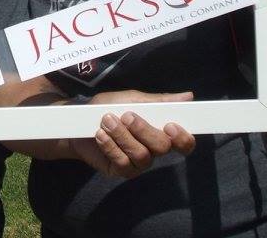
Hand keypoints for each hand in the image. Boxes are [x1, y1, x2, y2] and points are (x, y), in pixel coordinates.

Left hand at [71, 90, 195, 177]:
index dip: (182, 137)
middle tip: (127, 116)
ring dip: (123, 136)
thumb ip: (158, 101)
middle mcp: (152, 150)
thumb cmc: (108, 107)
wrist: (77, 119)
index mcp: (160, 132)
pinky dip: (110, 146)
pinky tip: (100, 135)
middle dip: (144, 130)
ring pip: (142, 156)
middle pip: (163, 148)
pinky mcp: (120, 170)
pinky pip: (122, 163)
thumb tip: (188, 96)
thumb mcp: (131, 99)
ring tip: (107, 121)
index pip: (184, 143)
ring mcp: (137, 163)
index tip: (169, 125)